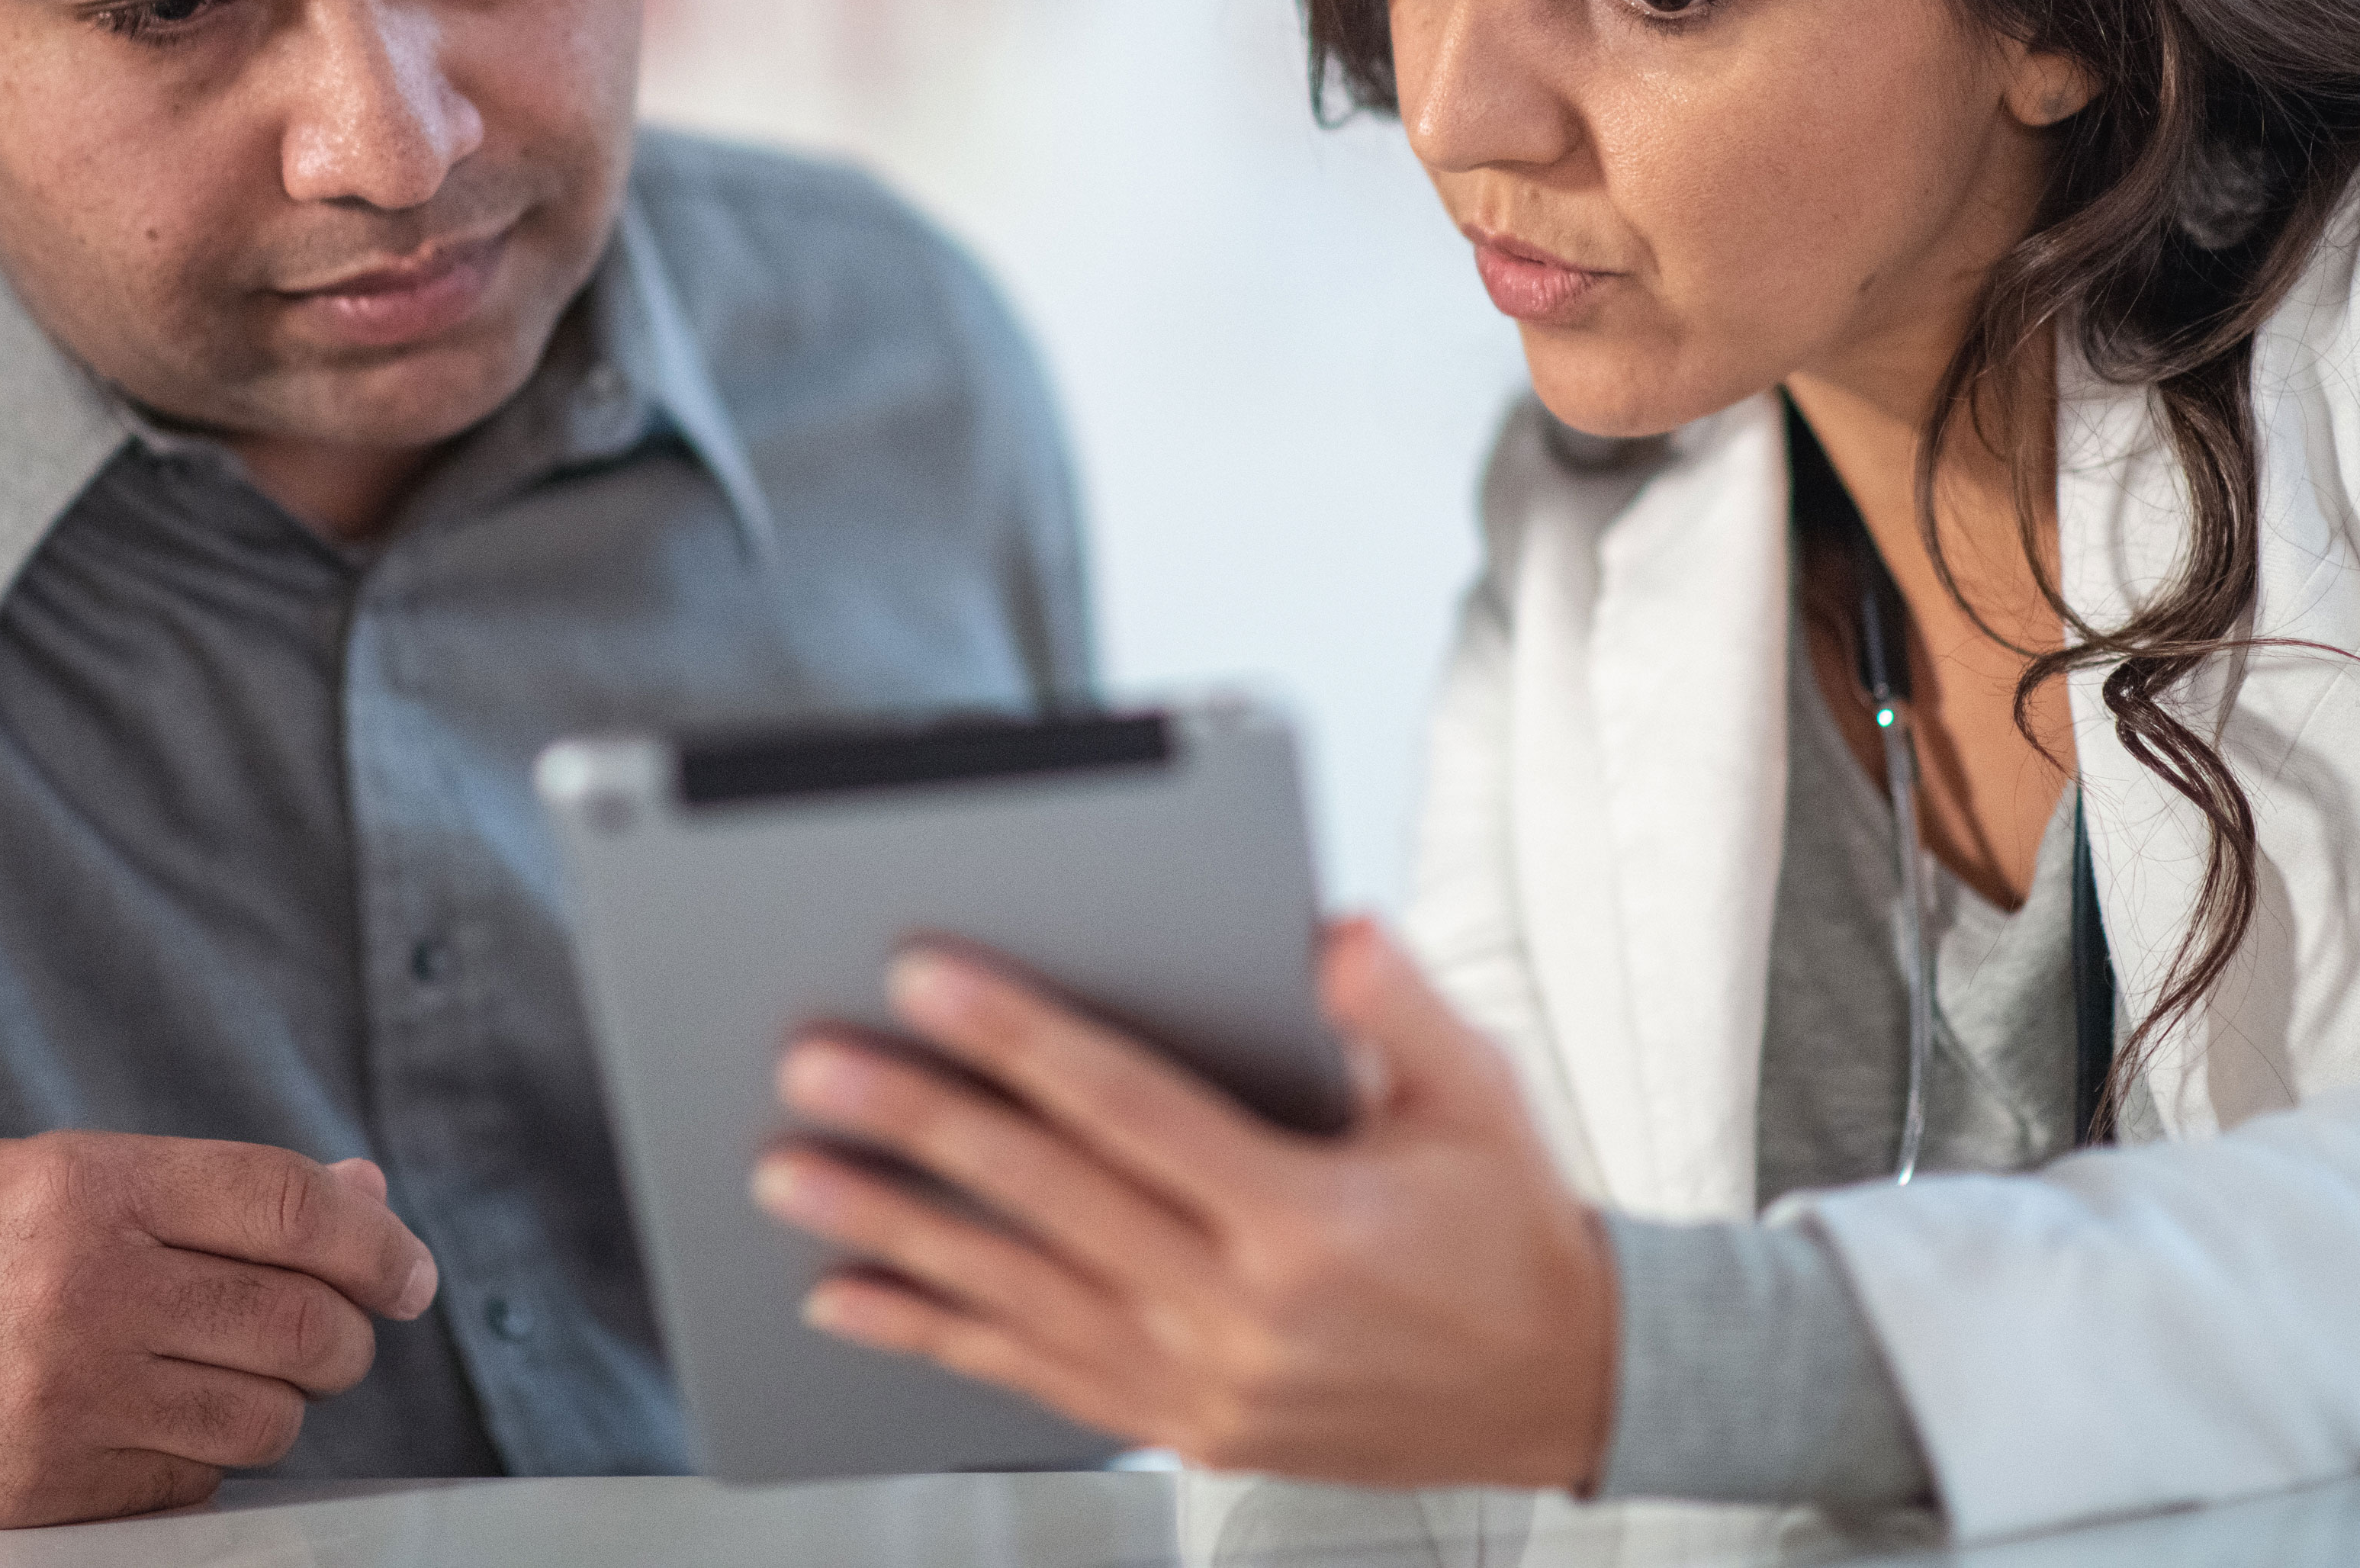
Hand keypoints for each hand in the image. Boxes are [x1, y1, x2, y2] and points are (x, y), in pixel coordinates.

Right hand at [0, 1131, 439, 1526]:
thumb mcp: (75, 1176)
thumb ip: (222, 1190)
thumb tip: (367, 1200)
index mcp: (95, 1187)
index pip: (288, 1207)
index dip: (376, 1242)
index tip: (410, 1273)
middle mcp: (89, 1288)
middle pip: (299, 1321)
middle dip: (347, 1332)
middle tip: (339, 1331)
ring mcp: (73, 1396)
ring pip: (267, 1414)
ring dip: (280, 1399)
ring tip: (234, 1372)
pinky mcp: (56, 1488)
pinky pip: (199, 1478)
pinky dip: (205, 1454)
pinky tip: (158, 1418)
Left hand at [749, 919, 1614, 1488]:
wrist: (1570, 1392)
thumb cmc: (1511, 1230)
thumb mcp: (1479, 1095)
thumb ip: (1395, 1003)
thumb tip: (1322, 931)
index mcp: (1304, 1217)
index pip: (1128, 1108)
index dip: (1020, 1037)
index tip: (927, 977)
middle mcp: (1241, 1314)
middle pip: (1044, 1200)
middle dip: (918, 1123)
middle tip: (814, 1065)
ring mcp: (1203, 1385)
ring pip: (1011, 1297)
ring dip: (890, 1231)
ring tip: (789, 1173)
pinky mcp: (1185, 1429)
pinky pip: (1031, 1378)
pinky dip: (933, 1337)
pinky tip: (849, 1297)